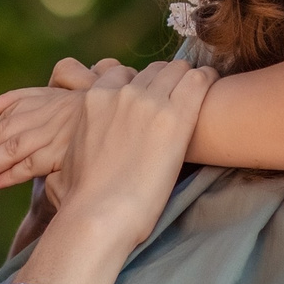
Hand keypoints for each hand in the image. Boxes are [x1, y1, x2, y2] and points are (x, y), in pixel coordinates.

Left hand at [0, 58, 132, 187]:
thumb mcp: (72, 92)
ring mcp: (56, 131)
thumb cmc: (104, 111)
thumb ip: (28, 100)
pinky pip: (31, 164)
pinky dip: (10, 173)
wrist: (137, 118)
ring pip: (12, 148)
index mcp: (49, 99)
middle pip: (5, 131)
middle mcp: (49, 113)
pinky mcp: (65, 151)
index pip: (10, 115)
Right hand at [9, 58, 214, 283]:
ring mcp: (150, 101)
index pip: (124, 74)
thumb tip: (83, 149)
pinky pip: (199, 81)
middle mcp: (122, 92)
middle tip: (178, 98)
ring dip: (187, 80)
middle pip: (154, 70)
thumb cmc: (83, 197)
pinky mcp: (175, 117)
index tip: (150, 99)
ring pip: (178, 69)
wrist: (100, 214)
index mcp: (94, 98)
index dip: (139, 86)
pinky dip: (207, 81)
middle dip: (166, 81)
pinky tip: (212, 87)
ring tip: (198, 93)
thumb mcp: (71, 155)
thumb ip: (83, 136)